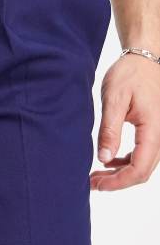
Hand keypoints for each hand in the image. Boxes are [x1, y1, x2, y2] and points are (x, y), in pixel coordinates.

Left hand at [91, 53, 159, 190]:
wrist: (144, 58)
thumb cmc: (130, 75)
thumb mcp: (114, 100)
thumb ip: (110, 130)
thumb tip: (103, 159)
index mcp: (154, 129)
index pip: (140, 168)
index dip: (119, 182)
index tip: (98, 185)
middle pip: (143, 171)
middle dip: (117, 182)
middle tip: (92, 183)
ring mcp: (158, 134)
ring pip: (143, 165)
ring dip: (120, 174)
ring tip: (96, 175)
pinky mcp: (153, 131)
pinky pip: (143, 155)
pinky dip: (125, 163)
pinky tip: (108, 161)